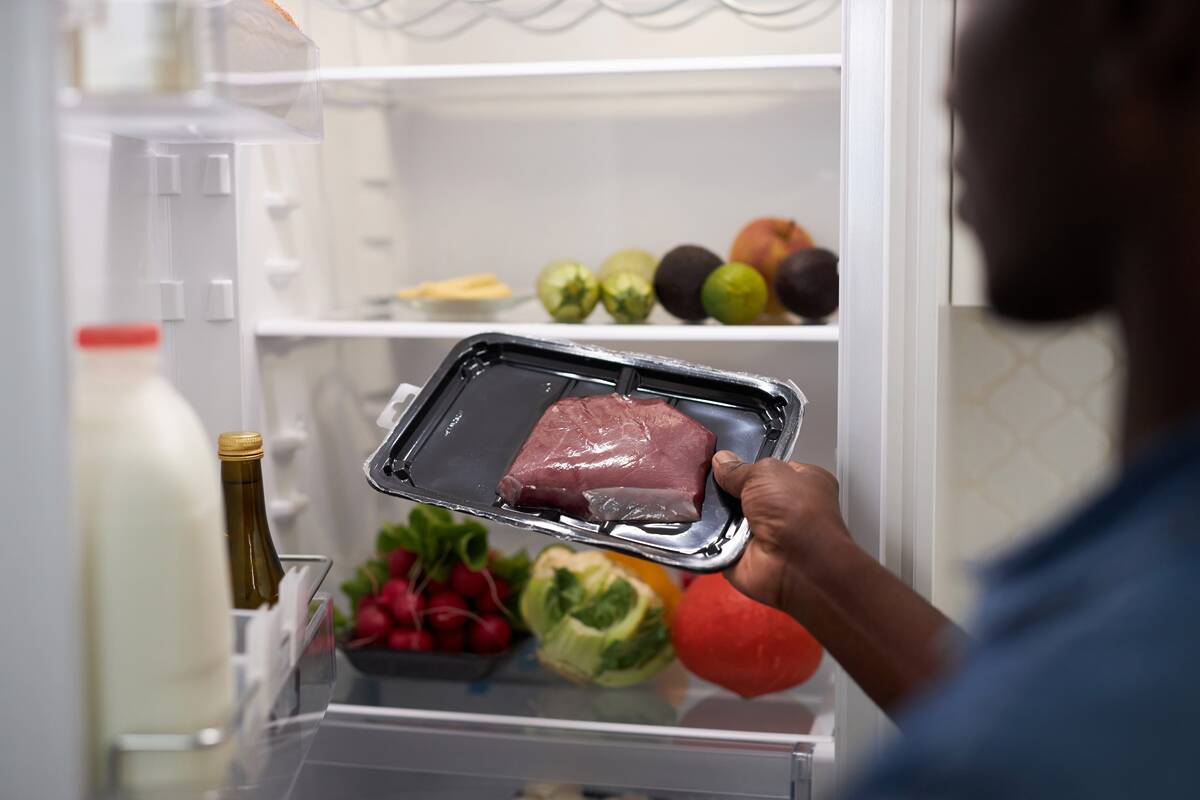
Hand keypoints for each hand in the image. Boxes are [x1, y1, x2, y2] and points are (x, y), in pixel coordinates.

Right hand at [711, 451, 848, 613]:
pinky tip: (707, 526)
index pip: (770, 467)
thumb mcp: (766, 474)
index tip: (724, 457)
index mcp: (802, 482)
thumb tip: (722, 461)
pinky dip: (709, 535)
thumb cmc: (800, 515)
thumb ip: (740, 468)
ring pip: (728, 517)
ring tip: (709, 505)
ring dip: (719, 513)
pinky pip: (716, 541)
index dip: (748, 462)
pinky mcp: (743, 554)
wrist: (797, 565)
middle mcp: (785, 509)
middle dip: (728, 489)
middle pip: (745, 493)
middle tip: (712, 481)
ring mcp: (764, 533)